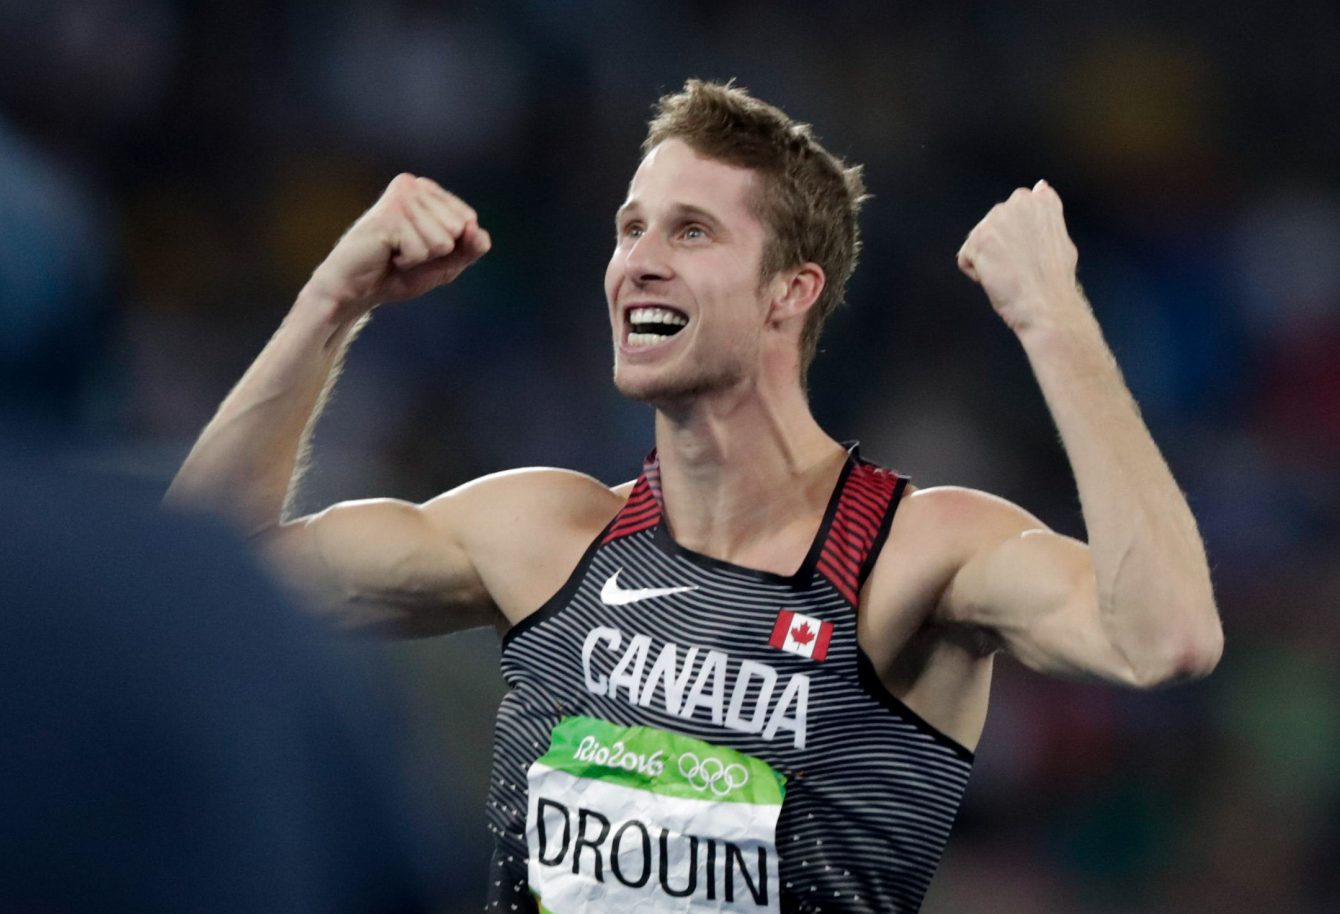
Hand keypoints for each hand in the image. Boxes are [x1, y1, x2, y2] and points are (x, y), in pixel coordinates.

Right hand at [304, 174, 491, 318]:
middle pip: (459, 227)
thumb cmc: (400, 272)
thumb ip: (471, 247)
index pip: (469, 219)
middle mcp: (413, 185)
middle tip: (406, 251)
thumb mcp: (447, 262)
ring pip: (443, 241)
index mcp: (427, 189)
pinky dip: (408, 262)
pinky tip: (388, 254)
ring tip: (396, 252)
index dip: (452, 246)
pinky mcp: (388, 215)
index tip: (423, 248)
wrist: (357, 290)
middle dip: (438, 251)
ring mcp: (399, 198)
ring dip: (421, 257)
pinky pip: (422, 250)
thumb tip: (477, 231)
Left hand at [956, 181, 1081, 332]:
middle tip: (1023, 267)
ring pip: (978, 243)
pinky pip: (966, 260)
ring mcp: (996, 219)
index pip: (1014, 211)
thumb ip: (1045, 210)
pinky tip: (998, 279)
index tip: (1033, 255)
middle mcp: (1018, 201)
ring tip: (1012, 273)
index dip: (1019, 239)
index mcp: (1040, 199)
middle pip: (992, 226)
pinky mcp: (977, 240)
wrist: (1047, 304)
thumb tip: (1041, 186)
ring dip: (989, 261)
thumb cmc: (1055, 279)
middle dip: (1000, 247)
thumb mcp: (1059, 235)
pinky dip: (977, 274)